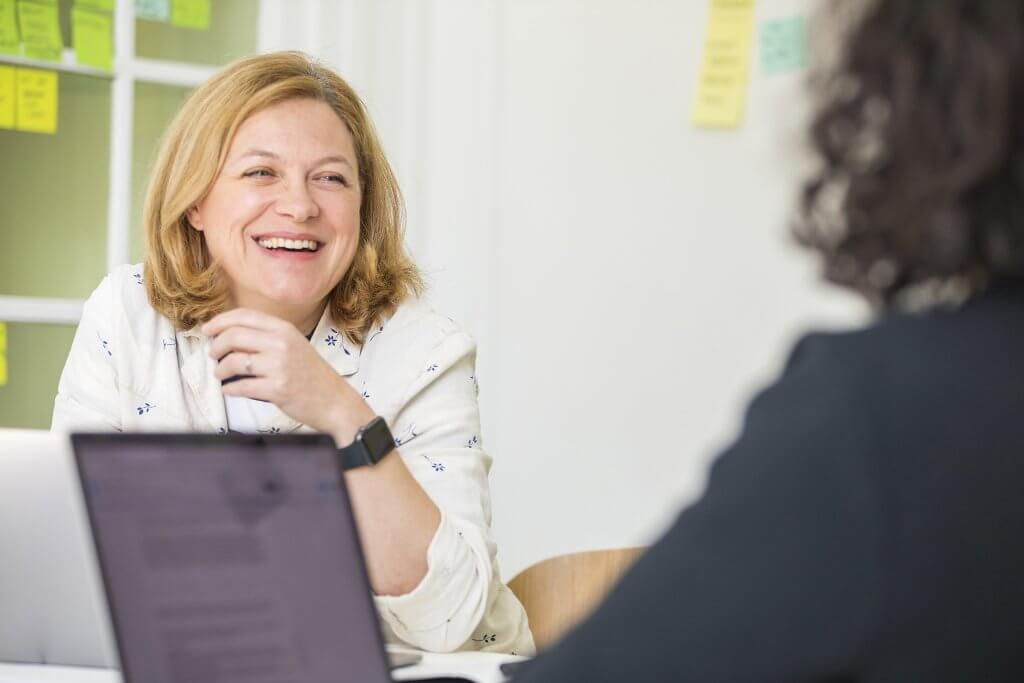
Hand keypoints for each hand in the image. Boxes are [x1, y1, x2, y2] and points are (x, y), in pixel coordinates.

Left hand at [202, 308, 373, 444]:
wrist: (333, 400)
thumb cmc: (311, 374)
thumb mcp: (294, 345)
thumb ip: (266, 337)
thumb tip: (228, 335)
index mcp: (284, 329)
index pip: (244, 316)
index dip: (220, 321)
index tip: (207, 330)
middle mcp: (281, 344)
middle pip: (233, 336)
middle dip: (216, 346)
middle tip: (213, 354)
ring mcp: (279, 366)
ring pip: (233, 362)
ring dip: (220, 369)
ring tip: (221, 374)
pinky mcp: (277, 389)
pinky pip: (240, 386)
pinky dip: (229, 389)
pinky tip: (231, 390)